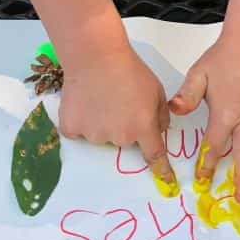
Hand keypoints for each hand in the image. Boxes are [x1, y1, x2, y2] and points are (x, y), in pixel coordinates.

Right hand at [59, 44, 175, 183]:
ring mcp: (93, 134)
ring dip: (101, 121)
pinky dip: (80, 120)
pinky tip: (83, 100)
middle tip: (119, 99)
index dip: (162, 171)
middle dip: (124, 124)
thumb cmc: (129, 69)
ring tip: (100, 95)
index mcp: (142, 127)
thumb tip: (158, 132)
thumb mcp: (156, 89)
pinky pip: (78, 131)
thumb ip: (162, 115)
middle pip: (124, 140)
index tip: (167, 184)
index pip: (155, 156)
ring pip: (100, 135)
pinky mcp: (71, 128)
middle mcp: (119, 137)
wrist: (95, 55)